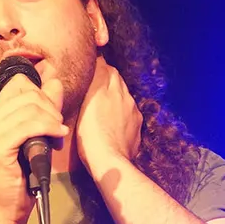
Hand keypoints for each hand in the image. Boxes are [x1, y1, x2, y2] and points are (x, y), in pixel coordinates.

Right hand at [0, 74, 67, 223]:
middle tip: (59, 130)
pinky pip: (30, 125)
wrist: (10, 205)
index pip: (21, 83)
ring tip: (58, 137)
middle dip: (52, 109)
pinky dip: (49, 128)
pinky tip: (57, 137)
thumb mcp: (38, 134)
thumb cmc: (25, 173)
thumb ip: (46, 109)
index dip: (43, 94)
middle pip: (30, 93)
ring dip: (53, 121)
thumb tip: (55, 82)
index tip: (54, 115)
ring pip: (31, 108)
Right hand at [76, 58, 141, 172]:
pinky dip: (121, 116)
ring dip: (115, 99)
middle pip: (119, 83)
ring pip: (125, 99)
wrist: (109, 162)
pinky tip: (112, 123)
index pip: (108, 69)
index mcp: (115, 90)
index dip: (99, 68)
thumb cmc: (92, 133)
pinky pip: (129, 117)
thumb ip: (97, 79)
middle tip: (95, 86)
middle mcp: (128, 99)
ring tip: (102, 106)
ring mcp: (134, 116)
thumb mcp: (88, 101)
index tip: (91, 68)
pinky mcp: (136, 131)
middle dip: (108, 81)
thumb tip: (100, 61)